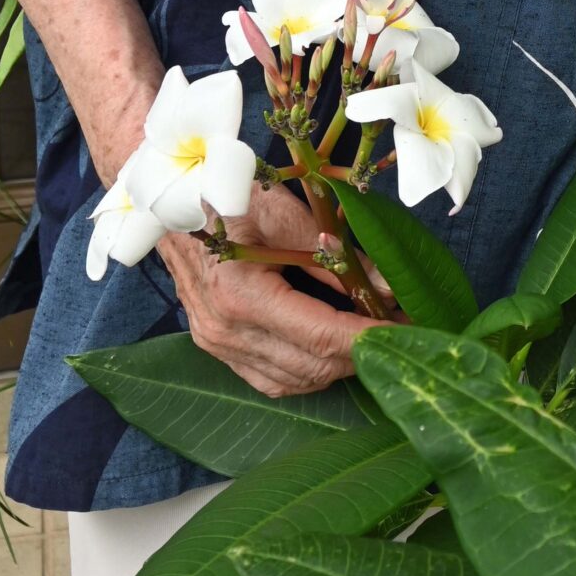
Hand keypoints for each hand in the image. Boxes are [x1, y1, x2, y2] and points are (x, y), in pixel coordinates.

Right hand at [157, 181, 383, 396]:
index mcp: (241, 295)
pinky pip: (269, 379)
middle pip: (310, 366)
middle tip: (399, 332)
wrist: (167, 200)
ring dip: (337, 367)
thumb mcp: (287, 214)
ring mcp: (216, 344)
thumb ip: (338, 256)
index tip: (408, 332)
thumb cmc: (226, 194)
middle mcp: (226, 331)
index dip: (369, 338)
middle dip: (360, 354)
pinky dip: (307, 371)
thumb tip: (389, 288)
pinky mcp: (215, 346)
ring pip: (293, 381)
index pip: (320, 335)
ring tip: (371, 340)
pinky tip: (331, 351)